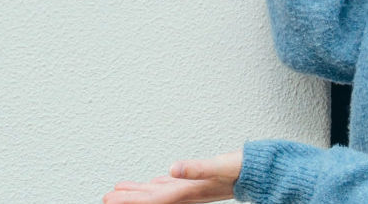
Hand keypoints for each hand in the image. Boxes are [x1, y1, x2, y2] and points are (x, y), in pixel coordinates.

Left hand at [103, 150, 242, 203]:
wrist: (261, 173)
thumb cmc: (242, 170)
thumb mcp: (218, 166)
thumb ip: (196, 168)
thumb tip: (173, 168)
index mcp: (187, 190)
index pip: (151, 199)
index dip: (130, 200)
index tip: (111, 200)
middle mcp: (186, 192)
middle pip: (150, 198)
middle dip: (127, 199)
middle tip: (106, 198)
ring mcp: (190, 188)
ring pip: (157, 192)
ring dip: (137, 193)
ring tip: (118, 192)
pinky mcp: (196, 181)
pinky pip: (170, 186)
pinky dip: (156, 185)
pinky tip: (152, 183)